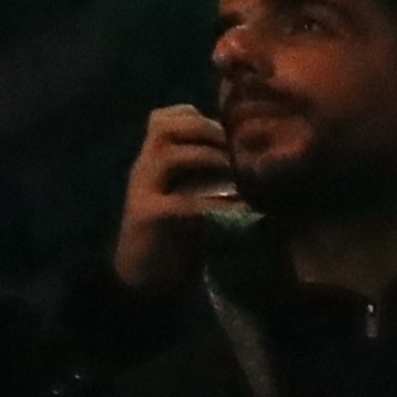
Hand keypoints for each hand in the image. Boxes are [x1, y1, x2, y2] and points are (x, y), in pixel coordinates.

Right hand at [118, 99, 246, 286]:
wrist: (146, 279)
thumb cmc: (177, 238)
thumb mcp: (193, 199)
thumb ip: (208, 179)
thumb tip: (254, 164)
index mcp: (153, 161)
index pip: (164, 118)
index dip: (198, 118)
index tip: (230, 133)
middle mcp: (144, 168)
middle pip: (162, 125)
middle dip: (205, 131)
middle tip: (237, 150)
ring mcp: (141, 190)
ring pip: (168, 156)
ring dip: (207, 159)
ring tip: (236, 174)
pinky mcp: (147, 216)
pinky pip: (180, 202)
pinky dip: (211, 203)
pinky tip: (236, 210)